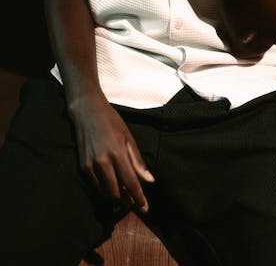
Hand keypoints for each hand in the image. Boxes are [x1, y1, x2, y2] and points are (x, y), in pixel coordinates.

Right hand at [68, 93, 154, 212]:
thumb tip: (149, 180)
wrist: (87, 112)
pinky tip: (111, 187)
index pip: (130, 182)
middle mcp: (103, 161)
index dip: (139, 197)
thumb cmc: (112, 122)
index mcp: (117, 153)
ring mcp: (91, 165)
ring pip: (104, 191)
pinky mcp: (83, 166)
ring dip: (115, 197)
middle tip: (135, 202)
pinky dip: (104, 189)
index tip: (145, 208)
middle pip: (116, 192)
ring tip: (125, 196)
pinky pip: (95, 185)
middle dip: (127, 200)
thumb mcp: (128, 138)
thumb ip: (137, 161)